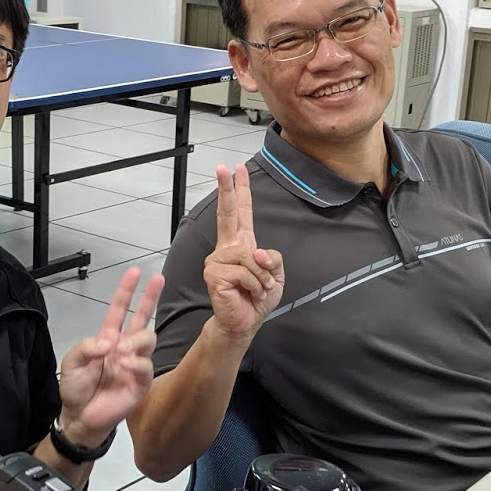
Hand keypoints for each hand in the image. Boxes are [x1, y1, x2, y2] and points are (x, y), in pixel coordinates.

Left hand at [57, 266, 164, 443]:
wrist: (80, 418)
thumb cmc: (76, 389)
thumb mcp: (72, 362)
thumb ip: (86, 347)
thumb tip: (108, 342)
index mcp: (107, 338)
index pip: (119, 310)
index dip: (126, 291)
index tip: (135, 272)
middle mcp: (124, 347)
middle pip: (142, 318)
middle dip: (150, 297)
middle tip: (158, 279)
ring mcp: (134, 364)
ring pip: (147, 340)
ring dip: (137, 339)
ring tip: (122, 350)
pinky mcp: (140, 383)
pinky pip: (145, 367)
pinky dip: (136, 363)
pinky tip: (125, 364)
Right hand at [204, 164, 284, 342]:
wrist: (245, 322)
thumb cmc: (257, 298)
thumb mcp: (276, 275)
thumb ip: (272, 258)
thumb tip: (256, 253)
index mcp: (242, 244)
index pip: (241, 212)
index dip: (239, 191)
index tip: (235, 169)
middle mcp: (227, 248)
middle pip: (226, 213)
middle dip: (226, 189)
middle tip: (222, 168)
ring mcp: (218, 260)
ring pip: (249, 257)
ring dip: (261, 277)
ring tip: (259, 289)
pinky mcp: (214, 273)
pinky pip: (244, 273)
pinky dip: (254, 285)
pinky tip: (250, 293)